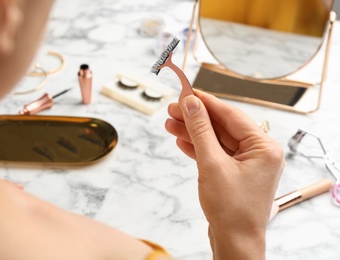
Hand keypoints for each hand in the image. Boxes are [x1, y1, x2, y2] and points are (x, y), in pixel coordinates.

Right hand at [165, 90, 283, 258]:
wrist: (234, 242)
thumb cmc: (231, 209)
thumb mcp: (212, 164)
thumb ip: (201, 131)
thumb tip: (192, 104)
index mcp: (263, 147)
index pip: (231, 115)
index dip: (206, 102)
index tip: (187, 92)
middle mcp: (258, 152)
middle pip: (222, 126)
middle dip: (196, 118)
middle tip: (173, 108)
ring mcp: (246, 164)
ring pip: (216, 140)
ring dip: (193, 132)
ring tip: (171, 124)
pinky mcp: (234, 173)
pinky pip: (215, 153)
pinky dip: (198, 148)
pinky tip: (181, 140)